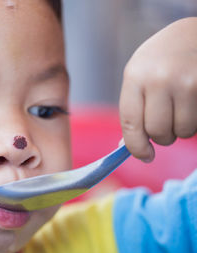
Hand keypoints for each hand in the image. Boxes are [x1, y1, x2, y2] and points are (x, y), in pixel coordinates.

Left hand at [120, 17, 196, 161]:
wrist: (192, 33)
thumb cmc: (160, 59)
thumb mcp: (138, 75)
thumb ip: (133, 108)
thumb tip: (126, 146)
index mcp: (135, 76)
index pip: (131, 124)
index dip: (136, 146)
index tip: (144, 155)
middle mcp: (160, 79)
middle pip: (158, 132)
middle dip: (162, 136)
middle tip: (165, 126)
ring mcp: (188, 83)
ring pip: (183, 131)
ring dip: (181, 128)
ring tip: (180, 109)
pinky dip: (194, 121)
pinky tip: (191, 103)